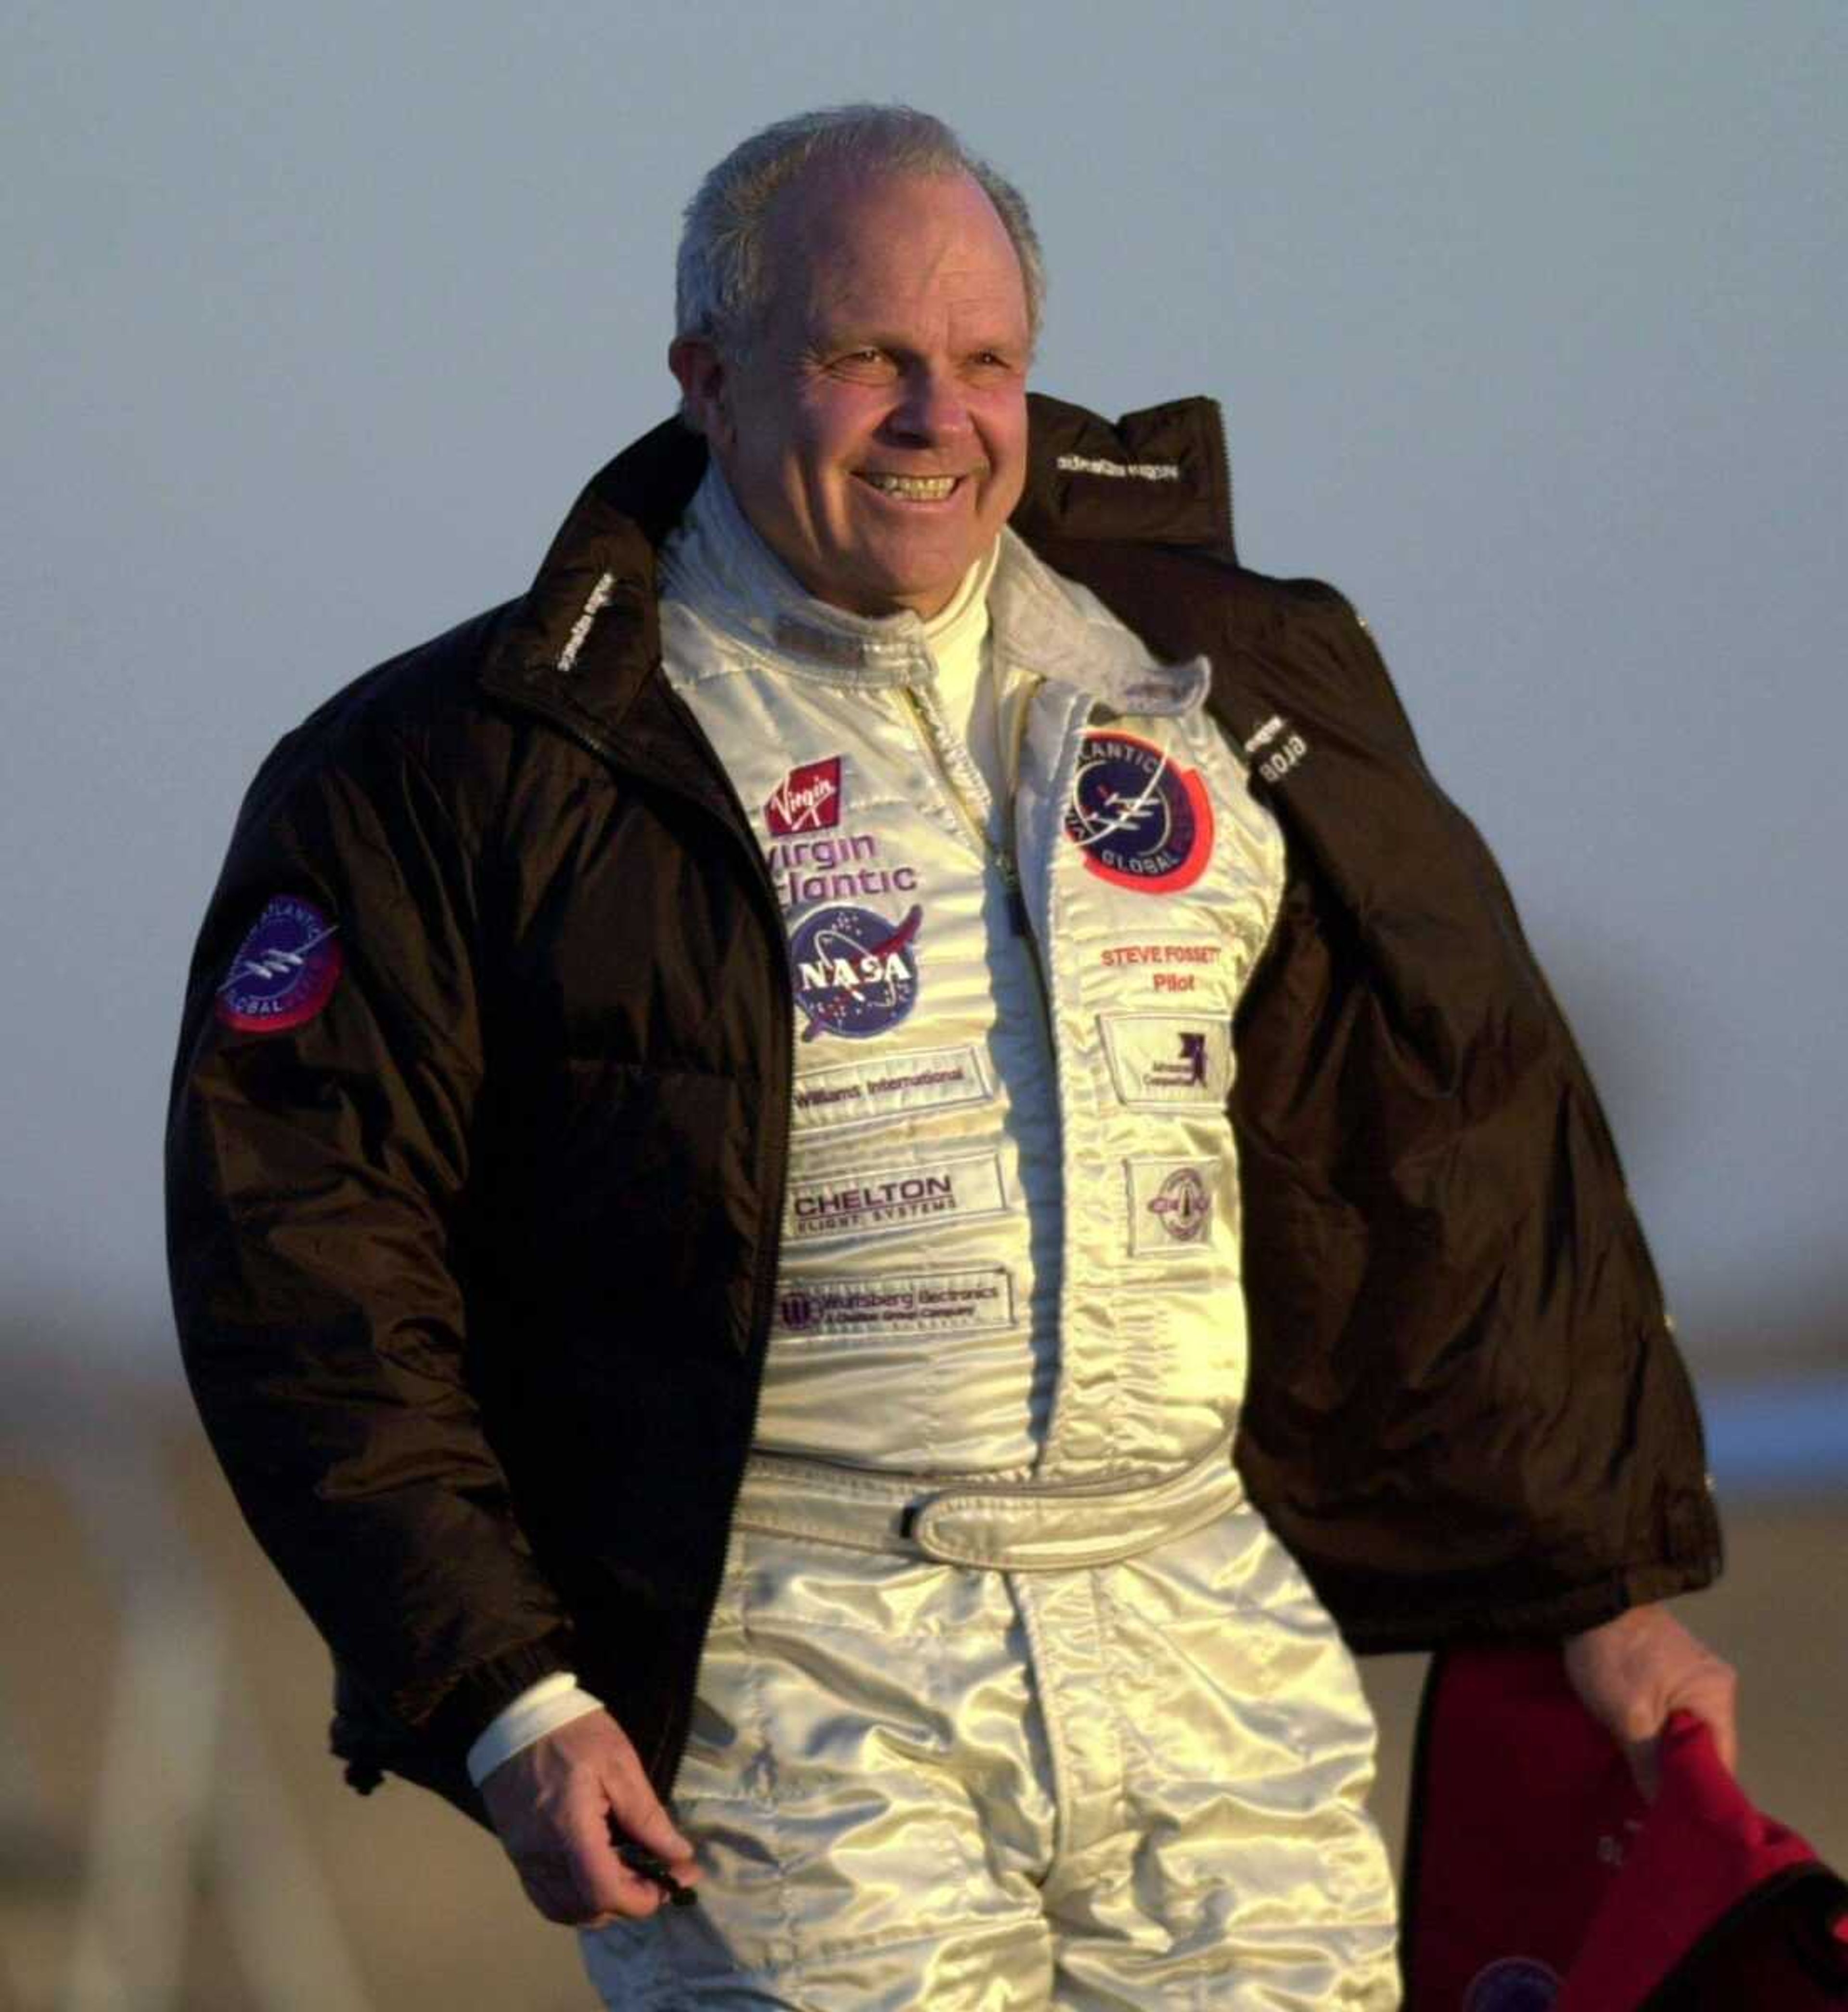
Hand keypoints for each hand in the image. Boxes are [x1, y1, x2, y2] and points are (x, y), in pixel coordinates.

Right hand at [478, 1708, 700, 1926]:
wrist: (514, 1719)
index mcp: (570, 1830)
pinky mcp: (516, 1856)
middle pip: (587, 1908)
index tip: (672, 1882)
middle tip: (656, 1874)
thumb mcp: (619, 1764)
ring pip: (565, 1910)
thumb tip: (679, 1856)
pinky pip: (545, 1898)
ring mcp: (524, 1860)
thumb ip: (647, 1816)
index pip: (605, 1892)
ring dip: (601, 1905)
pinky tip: (595, 1876)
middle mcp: (542, 1856)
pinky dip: (574, 1900)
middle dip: (628, 1901)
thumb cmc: (573, 1734)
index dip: (642, 1900)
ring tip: (628, 1875)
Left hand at [1562, 1603, 1737, 1798]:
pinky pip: (1672, 1713)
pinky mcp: (1670, 1668)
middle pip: (1705, 1749)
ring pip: (1686, 1732)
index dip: (1701, 1794)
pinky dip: (1656, 1732)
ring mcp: (1693, 1674)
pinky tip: (1635, 1749)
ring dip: (1664, 1754)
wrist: (1588, 1597)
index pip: (1722, 1763)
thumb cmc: (1612, 1655)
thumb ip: (1651, 1764)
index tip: (1678, 1821)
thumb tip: (1662, 1807)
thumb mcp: (1629, 1717)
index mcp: (1717, 1697)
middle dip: (1680, 1776)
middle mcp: (1716, 1686)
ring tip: (1641, 1783)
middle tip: (1654, 1807)